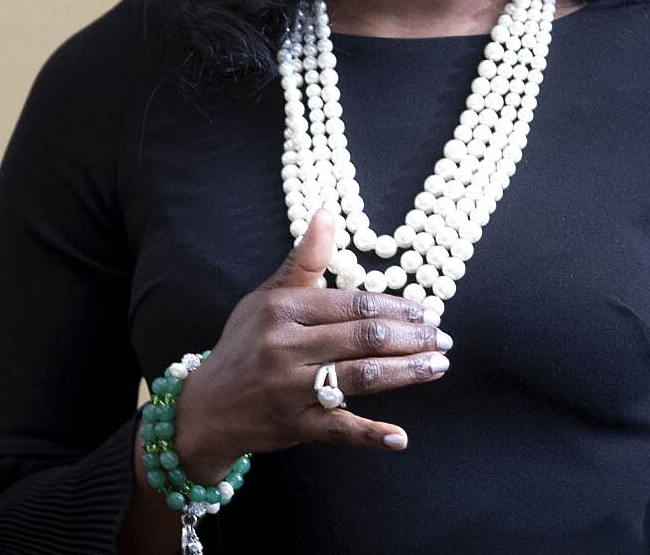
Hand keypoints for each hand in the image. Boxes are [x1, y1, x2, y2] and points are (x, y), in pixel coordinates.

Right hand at [169, 209, 451, 479]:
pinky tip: (399, 437)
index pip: (353, 305)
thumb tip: (327, 213)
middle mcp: (286, 347)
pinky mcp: (294, 426)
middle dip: (411, 338)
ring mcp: (290, 389)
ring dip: (407, 372)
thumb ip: (304, 261)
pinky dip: (370, 434)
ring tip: (438, 366)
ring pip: (361, 377)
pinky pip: (339, 428)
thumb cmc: (245, 345)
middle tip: (443, 339)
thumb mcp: (267, 297)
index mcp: (283, 309)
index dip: (396, 309)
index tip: (426, 312)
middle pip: (364, 338)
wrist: (206, 407)